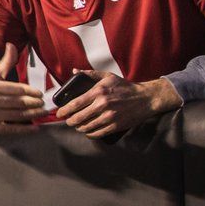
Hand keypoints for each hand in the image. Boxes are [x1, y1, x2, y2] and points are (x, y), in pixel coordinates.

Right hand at [0, 43, 46, 134]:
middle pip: (18, 103)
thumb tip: (11, 45)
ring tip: (42, 112)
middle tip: (43, 104)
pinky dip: (24, 129)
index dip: (31, 92)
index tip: (40, 94)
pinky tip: (34, 127)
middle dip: (34, 104)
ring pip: (16, 115)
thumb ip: (5, 62)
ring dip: (33, 115)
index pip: (16, 89)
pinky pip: (10, 129)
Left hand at [56, 70, 182, 138]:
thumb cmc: (125, 87)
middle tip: (68, 121)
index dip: (64, 111)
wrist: (145, 98)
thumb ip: (90, 74)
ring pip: (86, 127)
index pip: (75, 104)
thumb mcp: (107, 77)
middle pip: (78, 118)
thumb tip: (74, 71)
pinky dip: (90, 134)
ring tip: (78, 125)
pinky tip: (88, 131)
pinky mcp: (115, 126)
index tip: (59, 113)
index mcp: (98, 92)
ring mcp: (109, 117)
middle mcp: (102, 105)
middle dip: (70, 121)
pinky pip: (97, 133)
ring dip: (79, 128)